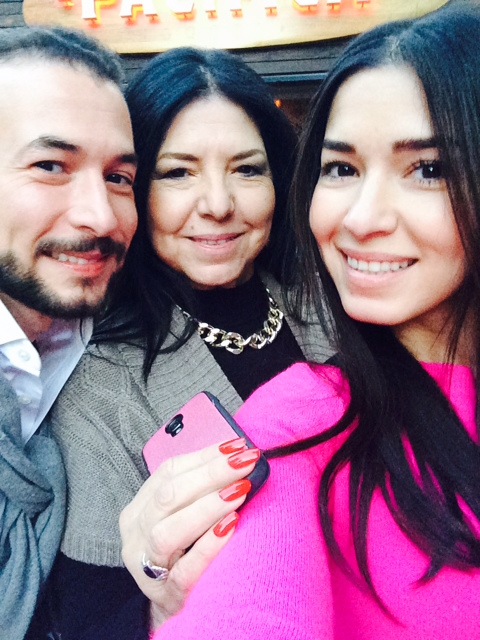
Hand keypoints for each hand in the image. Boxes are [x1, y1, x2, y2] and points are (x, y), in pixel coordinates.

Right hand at [119, 438, 259, 629]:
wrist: (175, 604)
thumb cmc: (183, 551)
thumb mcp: (181, 514)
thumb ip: (199, 488)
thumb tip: (236, 454)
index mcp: (139, 508)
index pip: (169, 472)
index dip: (204, 456)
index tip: (237, 446)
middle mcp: (136, 534)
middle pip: (168, 496)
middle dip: (211, 474)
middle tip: (245, 462)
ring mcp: (146, 567)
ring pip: (169, 532)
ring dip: (208, 506)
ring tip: (240, 490)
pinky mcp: (166, 594)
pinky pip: (184, 570)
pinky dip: (208, 546)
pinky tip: (230, 527)